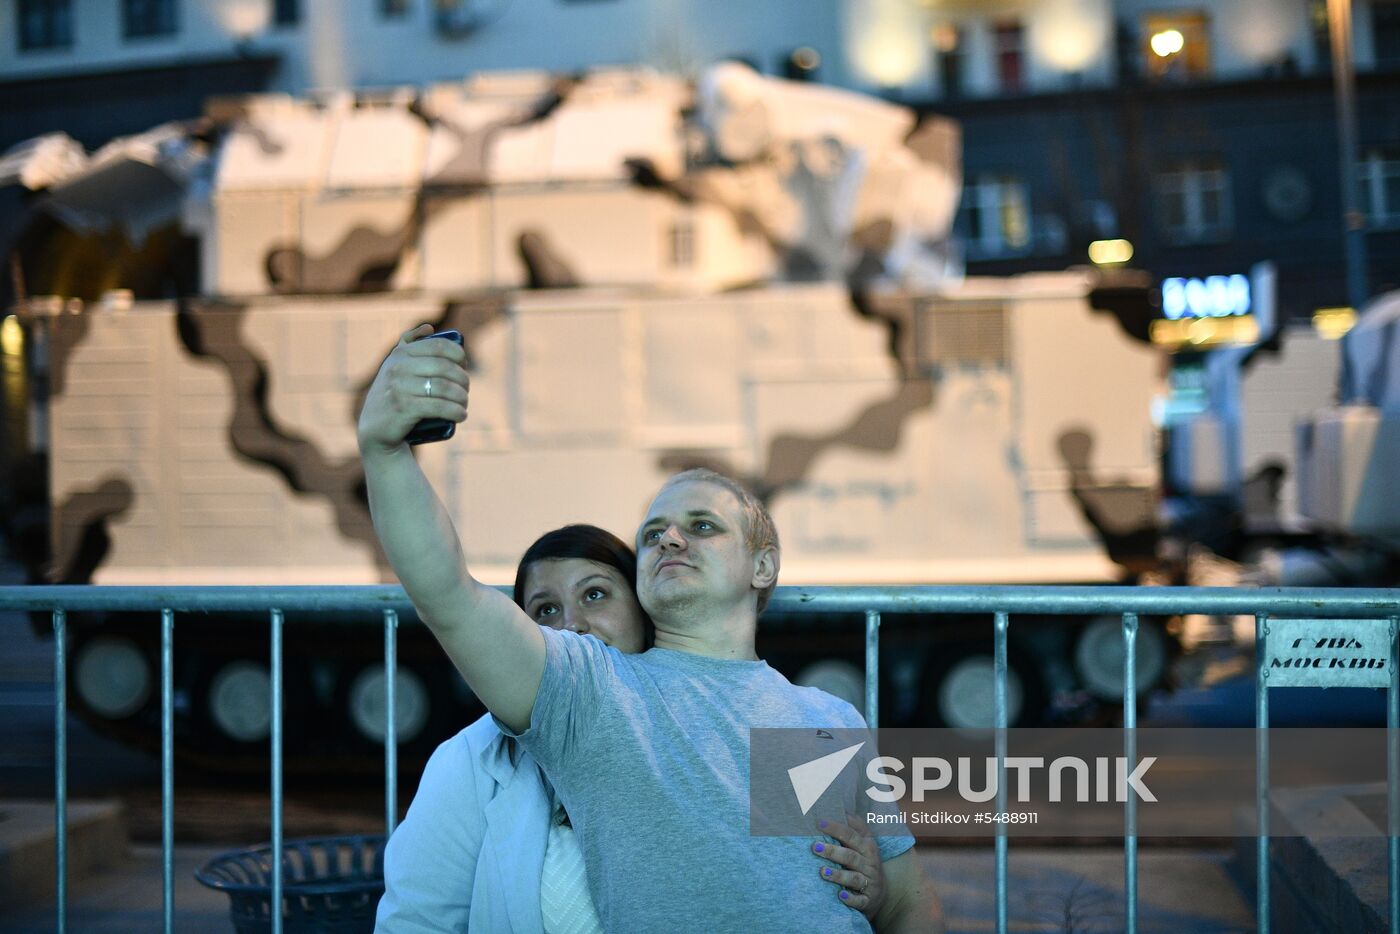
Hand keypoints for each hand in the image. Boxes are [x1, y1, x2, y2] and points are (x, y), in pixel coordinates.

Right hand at [358, 324, 469, 455]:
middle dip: (462, 378)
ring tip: (464, 404)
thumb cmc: (392, 395)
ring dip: (461, 397)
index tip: (464, 366)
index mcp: (400, 354)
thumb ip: (408, 344)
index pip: (439, 346)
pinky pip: (438, 407)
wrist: (374, 429)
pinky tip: (462, 415)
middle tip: (466, 389)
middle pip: (444, 367)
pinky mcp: (403, 408)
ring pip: (444, 387)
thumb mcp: (394, 366)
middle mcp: (398, 367)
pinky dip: (455, 411)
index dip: (458, 355)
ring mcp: (399, 387)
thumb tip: (429, 327)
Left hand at [813, 815, 886, 921]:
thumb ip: (856, 827)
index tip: (819, 823)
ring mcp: (869, 883)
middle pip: (851, 856)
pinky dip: (850, 898)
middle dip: (833, 851)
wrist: (881, 893)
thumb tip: (842, 807)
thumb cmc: (866, 862)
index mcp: (868, 847)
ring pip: (854, 878)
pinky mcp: (867, 900)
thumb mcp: (865, 843)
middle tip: (815, 847)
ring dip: (839, 875)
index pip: (851, 835)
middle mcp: (869, 864)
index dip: (836, 828)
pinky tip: (840, 895)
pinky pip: (860, 900)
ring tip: (822, 872)